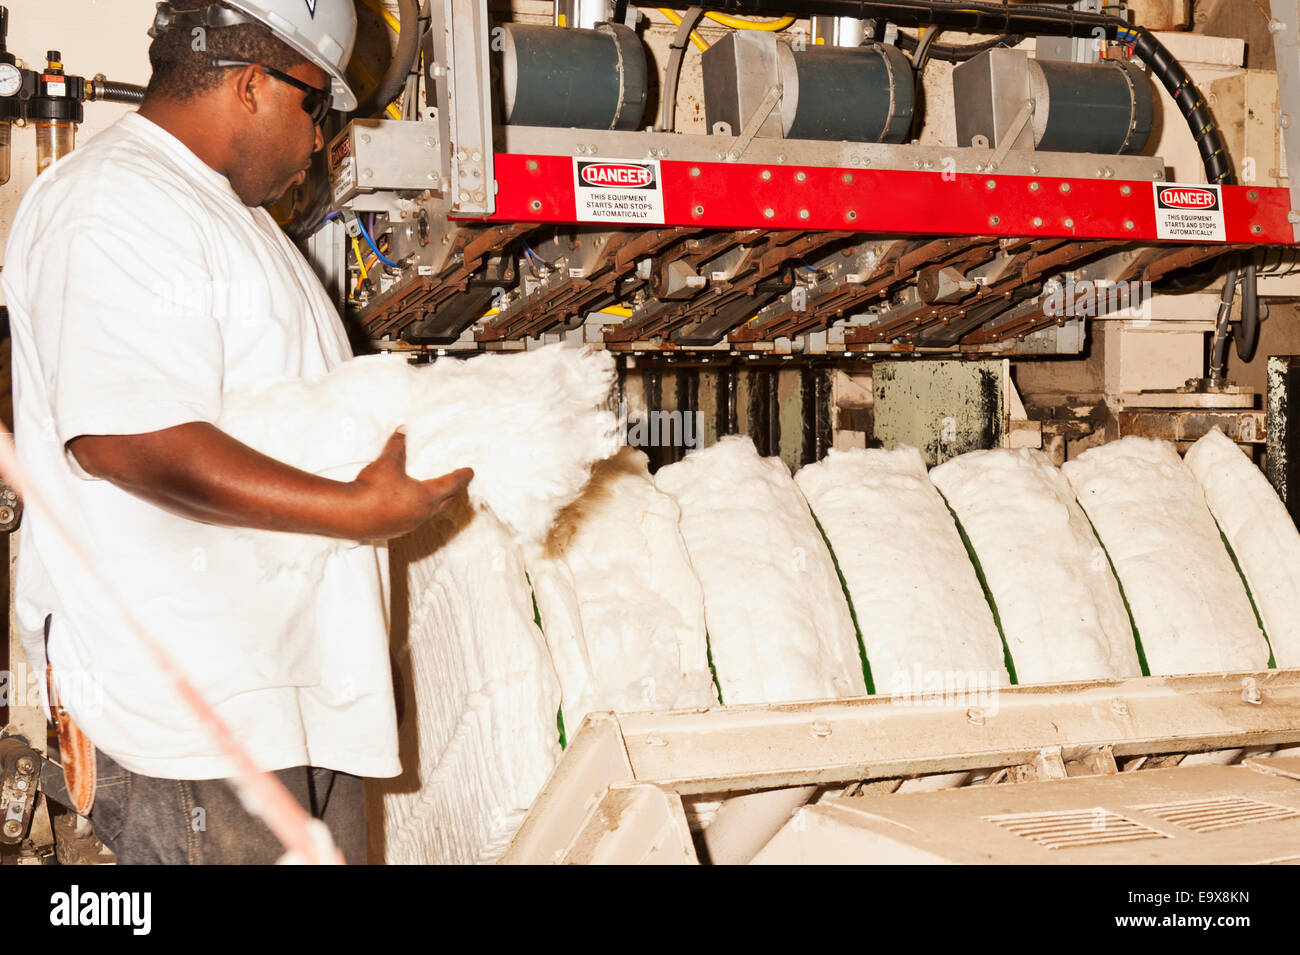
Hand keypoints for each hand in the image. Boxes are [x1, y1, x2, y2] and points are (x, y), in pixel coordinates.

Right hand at [348, 430, 473, 539]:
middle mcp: (422, 514)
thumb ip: (397, 445)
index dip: (462, 477)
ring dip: (434, 503)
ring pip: (428, 513)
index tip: (470, 472)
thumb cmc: (373, 487)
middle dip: (451, 492)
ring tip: (434, 494)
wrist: (349, 514)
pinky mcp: (396, 531)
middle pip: (444, 502)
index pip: (451, 485)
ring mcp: (410, 525)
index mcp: (426, 497)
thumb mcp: (387, 462)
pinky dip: (417, 510)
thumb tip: (403, 430)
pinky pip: (413, 519)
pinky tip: (408, 506)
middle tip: (456, 483)